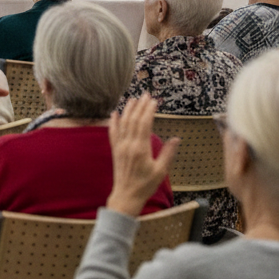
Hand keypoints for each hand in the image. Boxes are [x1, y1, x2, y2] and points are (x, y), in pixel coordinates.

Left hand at [105, 94, 179, 216]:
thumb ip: (168, 154)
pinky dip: (113, 122)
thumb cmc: (146, 185)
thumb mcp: (161, 171)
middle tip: (146, 95)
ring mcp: (119, 147)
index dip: (149, 111)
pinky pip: (112, 133)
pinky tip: (114, 113)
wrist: (126, 195)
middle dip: (140, 106)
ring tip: (133, 99)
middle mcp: (128, 145)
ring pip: (123, 124)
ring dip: (128, 110)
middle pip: (134, 120)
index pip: (144, 124)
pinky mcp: (114, 150)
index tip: (154, 101)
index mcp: (141, 149)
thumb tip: (176, 138)